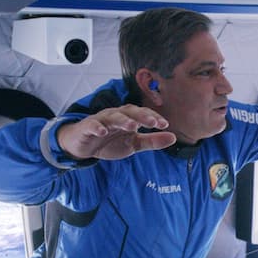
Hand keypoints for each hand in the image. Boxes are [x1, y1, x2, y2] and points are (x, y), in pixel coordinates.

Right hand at [57, 105, 176, 160]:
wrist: (84, 146)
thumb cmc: (109, 141)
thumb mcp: (134, 144)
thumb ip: (152, 141)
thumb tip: (173, 137)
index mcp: (128, 118)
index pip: (143, 114)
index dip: (153, 118)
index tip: (164, 125)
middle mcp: (116, 115)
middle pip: (130, 112)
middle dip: (142, 116)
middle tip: (153, 123)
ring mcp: (101, 120)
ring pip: (113, 116)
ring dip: (123, 120)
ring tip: (133, 126)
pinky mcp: (87, 127)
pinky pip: (93, 125)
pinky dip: (98, 127)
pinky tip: (103, 131)